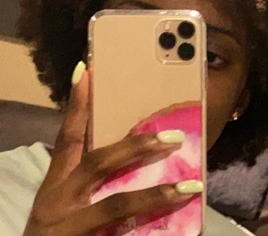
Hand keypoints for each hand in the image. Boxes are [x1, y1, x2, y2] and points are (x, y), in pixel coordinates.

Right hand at [23, 62, 200, 235]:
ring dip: (156, 194)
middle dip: (137, 146)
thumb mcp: (64, 201)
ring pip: (118, 203)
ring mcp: (71, 225)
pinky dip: (149, 225)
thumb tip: (130, 152)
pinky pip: (123, 231)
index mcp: (56, 182)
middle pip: (100, 162)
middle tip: (173, 135)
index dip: (77, 104)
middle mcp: (60, 199)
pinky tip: (176, 218)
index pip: (68, 136)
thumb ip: (90, 179)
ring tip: (190, 186)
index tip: (88, 72)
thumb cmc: (54, 230)